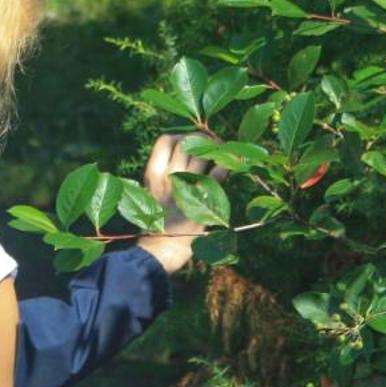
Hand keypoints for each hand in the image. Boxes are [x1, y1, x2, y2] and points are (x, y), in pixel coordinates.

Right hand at [137, 134, 226, 276]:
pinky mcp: (203, 199)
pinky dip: (228, 166)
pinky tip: (233, 165)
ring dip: (218, 149)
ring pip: (204, 154)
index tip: (189, 141)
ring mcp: (186, 186)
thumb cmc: (156, 225)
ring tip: (226, 152)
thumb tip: (183, 159)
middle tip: (214, 143)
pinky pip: (219, 173)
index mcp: (153, 174)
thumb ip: (164, 177)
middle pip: (188, 141)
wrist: (160, 250)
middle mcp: (169, 176)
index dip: (180, 136)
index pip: (165, 140)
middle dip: (204, 138)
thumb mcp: (152, 195)